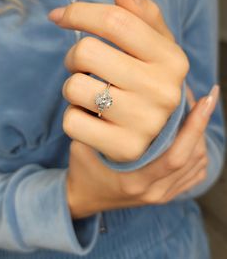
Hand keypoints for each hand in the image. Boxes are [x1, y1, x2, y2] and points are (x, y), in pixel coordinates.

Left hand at [49, 0, 188, 162]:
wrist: (155, 136)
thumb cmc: (147, 84)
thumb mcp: (154, 48)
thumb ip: (141, 16)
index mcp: (172, 60)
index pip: (115, 20)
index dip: (79, 13)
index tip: (61, 17)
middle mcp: (163, 91)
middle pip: (87, 52)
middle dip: (75, 56)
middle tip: (84, 66)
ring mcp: (145, 122)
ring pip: (74, 88)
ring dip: (72, 88)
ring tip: (90, 94)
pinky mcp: (124, 148)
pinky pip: (71, 122)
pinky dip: (73, 117)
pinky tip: (91, 118)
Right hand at [67, 84, 218, 218]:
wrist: (84, 197)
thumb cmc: (83, 168)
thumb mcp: (83, 144)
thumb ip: (99, 124)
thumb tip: (121, 91)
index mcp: (134, 180)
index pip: (175, 156)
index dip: (193, 127)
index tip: (205, 100)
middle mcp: (153, 190)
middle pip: (192, 156)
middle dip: (201, 125)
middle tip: (203, 100)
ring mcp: (162, 194)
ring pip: (197, 163)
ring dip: (200, 135)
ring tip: (196, 112)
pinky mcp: (166, 194)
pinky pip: (195, 172)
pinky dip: (198, 150)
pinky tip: (192, 134)